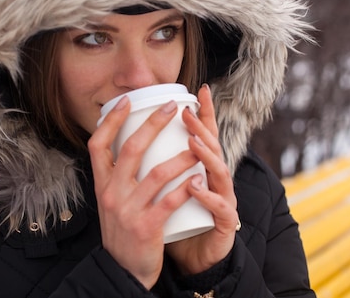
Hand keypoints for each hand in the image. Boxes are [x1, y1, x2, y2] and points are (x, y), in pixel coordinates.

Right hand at [88, 96, 199, 288]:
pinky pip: (170, 201)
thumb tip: (130, 143)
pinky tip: (199, 176)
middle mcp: (111, 194)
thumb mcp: (110, 202)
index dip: (111, 121)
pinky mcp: (147, 227)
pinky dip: (186, 187)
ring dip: (181, 155)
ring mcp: (128, 210)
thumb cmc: (122, 232)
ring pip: (156, 173)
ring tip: (198, 143)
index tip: (127, 102)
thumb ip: (116, 177)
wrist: (123, 272)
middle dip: (153, 123)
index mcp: (101, 184)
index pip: (97, 144)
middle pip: (131, 149)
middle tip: (172, 107)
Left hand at [165, 84, 238, 274]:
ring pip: (219, 173)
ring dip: (205, 155)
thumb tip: (126, 140)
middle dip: (201, 127)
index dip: (204, 114)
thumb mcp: (161, 190)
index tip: (197, 90)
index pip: (204, 137)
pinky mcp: (223, 223)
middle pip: (213, 148)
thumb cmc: (174, 221)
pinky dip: (206, 195)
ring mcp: (222, 200)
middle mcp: (214, 181)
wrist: (191, 260)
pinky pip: (218, 207)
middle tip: (185, 111)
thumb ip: (153, 168)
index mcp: (200, 170)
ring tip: (192, 143)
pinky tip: (194, 185)